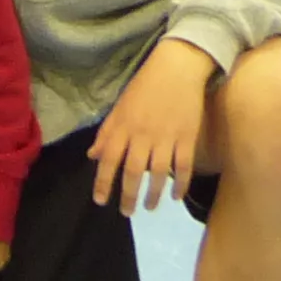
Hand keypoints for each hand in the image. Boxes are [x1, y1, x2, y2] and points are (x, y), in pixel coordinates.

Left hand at [90, 41, 211, 210]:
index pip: (108, 160)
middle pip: (133, 172)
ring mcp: (166, 137)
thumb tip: (93, 156)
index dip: (103, 182)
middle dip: (128, 196)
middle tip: (126, 213)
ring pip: (159, 174)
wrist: (178, 68)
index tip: (100, 201)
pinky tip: (176, 196)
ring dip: (153, 195)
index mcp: (123, 127)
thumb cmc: (145, 87)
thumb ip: (107, 133)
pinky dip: (180, 184)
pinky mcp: (187, 137)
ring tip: (149, 207)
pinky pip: (183, 166)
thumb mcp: (120, 107)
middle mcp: (143, 135)